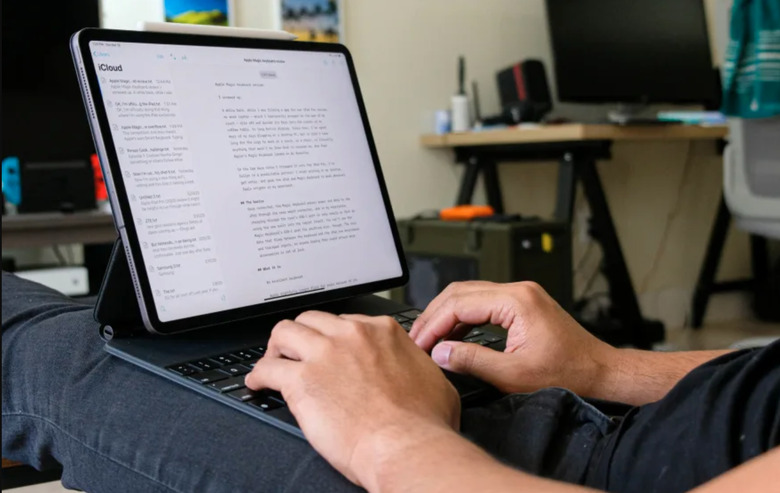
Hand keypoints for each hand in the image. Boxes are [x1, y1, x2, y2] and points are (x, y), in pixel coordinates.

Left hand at [245, 311, 459, 488]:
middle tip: (298, 352)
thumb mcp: (434, 380)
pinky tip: (257, 383)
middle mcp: (352, 335)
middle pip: (313, 320)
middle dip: (303, 335)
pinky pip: (267, 368)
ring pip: (285, 332)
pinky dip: (258, 375)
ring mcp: (325, 354)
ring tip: (273, 361)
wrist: (406, 446)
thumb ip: (416, 365)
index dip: (335, 337)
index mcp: (382, 332)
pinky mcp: (302, 380)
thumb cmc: (423, 424)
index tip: (330, 349)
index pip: (347, 321)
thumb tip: (416, 369)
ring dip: (277, 347)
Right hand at [409, 281, 614, 395]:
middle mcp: (518, 290)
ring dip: (446, 315)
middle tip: (416, 340)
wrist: (600, 371)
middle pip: (460, 292)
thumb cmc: (568, 374)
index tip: (418, 344)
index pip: (459, 303)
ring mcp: (521, 294)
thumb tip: (439, 353)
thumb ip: (472, 361)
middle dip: (434, 316)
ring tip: (429, 339)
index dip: (433, 325)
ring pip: (469, 294)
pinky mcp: (523, 303)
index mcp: (516, 301)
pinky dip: (463, 317)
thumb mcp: (513, 375)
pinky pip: (483, 302)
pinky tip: (452, 335)